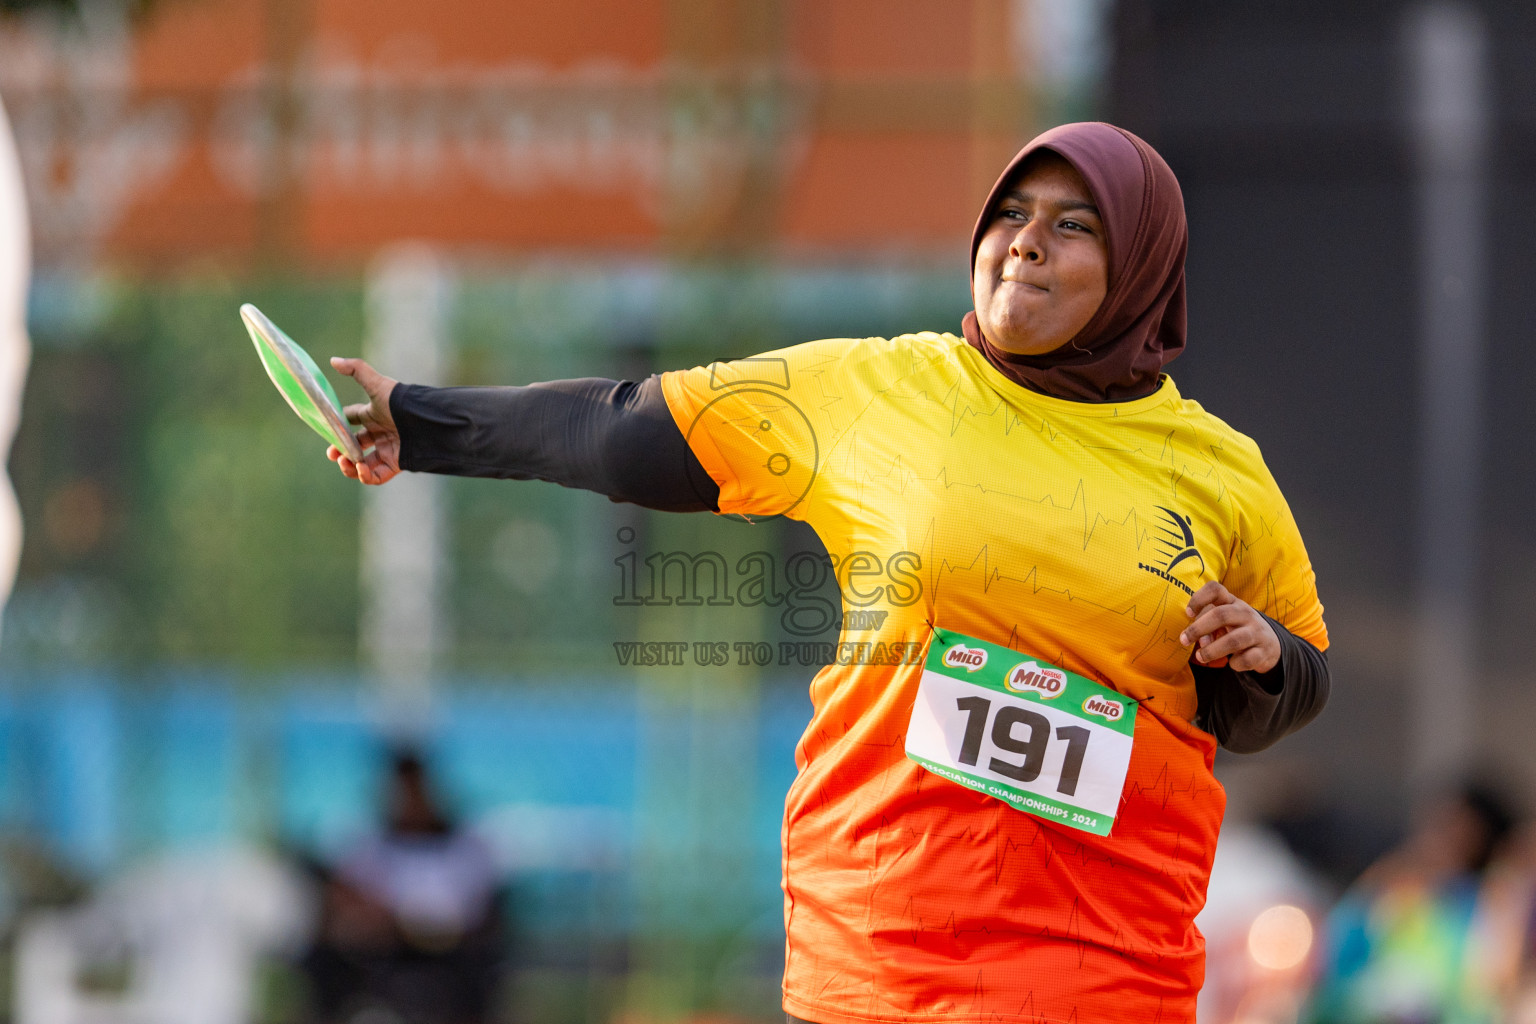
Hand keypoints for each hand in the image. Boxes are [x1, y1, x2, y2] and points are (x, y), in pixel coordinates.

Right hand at [327, 357, 400, 484]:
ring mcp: (387, 449)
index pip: (351, 419)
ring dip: (350, 466)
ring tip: (346, 462)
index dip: (338, 425)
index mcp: (373, 414)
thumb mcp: (377, 384)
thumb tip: (333, 360)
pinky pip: (377, 476)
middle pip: (354, 445)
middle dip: (340, 450)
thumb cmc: (401, 402)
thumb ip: (356, 370)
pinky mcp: (396, 464)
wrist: (426, 422)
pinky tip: (360, 468)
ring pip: (362, 464)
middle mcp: (379, 432)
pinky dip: (366, 476)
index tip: (327, 429)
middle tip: (333, 454)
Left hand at [1178, 581, 1280, 671]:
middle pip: (1221, 615)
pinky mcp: (1264, 651)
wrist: (1270, 644)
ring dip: (1212, 650)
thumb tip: (1199, 640)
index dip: (1199, 599)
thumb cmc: (1237, 628)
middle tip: (1184, 640)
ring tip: (1200, 656)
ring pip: (1233, 640)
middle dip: (1198, 629)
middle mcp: (1246, 613)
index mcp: (1232, 602)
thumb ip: (1206, 625)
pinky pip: (1247, 659)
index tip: (1188, 613)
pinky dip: (1235, 663)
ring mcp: (1257, 632)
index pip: (1215, 589)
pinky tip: (1231, 663)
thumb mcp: (1223, 620)